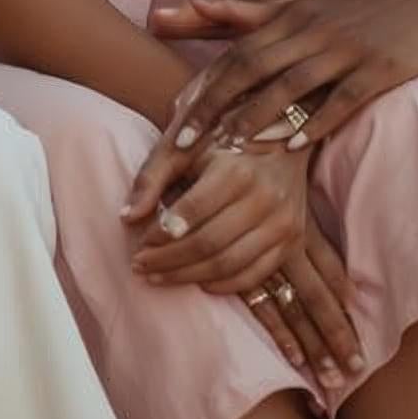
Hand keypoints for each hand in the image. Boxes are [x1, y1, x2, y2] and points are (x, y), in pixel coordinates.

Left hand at [124, 137, 363, 382]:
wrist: (281, 133)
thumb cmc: (221, 138)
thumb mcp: (183, 145)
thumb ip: (151, 177)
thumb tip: (125, 217)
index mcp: (237, 170)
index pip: (192, 213)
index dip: (161, 235)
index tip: (137, 244)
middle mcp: (266, 198)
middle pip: (209, 245)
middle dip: (168, 261)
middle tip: (138, 266)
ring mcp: (284, 223)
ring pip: (230, 265)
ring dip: (188, 277)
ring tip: (157, 277)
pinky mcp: (292, 240)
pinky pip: (255, 275)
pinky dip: (223, 285)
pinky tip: (197, 281)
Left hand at [147, 0, 417, 160]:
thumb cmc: (355, 10)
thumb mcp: (297, 7)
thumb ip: (242, 14)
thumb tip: (185, 7)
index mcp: (287, 17)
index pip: (233, 52)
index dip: (202, 85)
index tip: (170, 119)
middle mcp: (309, 30)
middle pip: (250, 67)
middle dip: (214, 105)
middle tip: (182, 144)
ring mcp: (345, 48)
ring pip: (291, 83)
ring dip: (257, 117)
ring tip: (229, 149)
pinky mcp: (379, 67)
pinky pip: (343, 97)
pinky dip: (317, 120)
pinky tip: (295, 145)